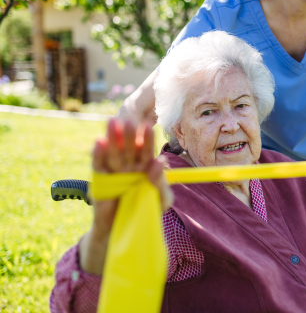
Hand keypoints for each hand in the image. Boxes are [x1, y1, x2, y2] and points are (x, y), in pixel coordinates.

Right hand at [80, 119, 172, 274]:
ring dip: (112, 138)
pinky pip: (98, 165)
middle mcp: (129, 166)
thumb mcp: (161, 200)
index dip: (147, 139)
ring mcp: (114, 172)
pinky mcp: (100, 180)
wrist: (126, 231)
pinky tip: (99, 142)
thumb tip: (160, 161)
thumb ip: (161, 182)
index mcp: (145, 167)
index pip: (146, 150)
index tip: (148, 127)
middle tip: (129, 121)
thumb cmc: (147, 212)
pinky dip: (98, 154)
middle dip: (129, 135)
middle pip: (129, 148)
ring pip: (114, 152)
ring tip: (112, 122)